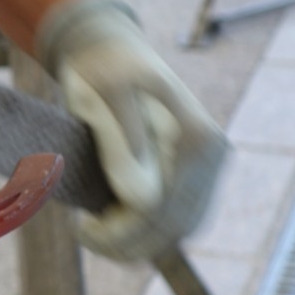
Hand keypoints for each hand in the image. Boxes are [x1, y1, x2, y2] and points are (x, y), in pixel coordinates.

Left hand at [39, 0, 226, 260]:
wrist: (112, 52)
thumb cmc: (101, 70)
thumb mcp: (103, 95)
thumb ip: (121, 144)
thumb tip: (140, 200)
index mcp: (195, 138)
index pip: (159, 212)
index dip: (119, 233)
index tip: (82, 229)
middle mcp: (213, 155)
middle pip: (173, 229)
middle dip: (126, 243)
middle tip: (84, 232)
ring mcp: (210, 166)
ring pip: (179, 232)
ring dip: (137, 242)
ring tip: (97, 227)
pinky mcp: (199, 174)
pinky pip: (181, 221)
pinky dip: (149, 231)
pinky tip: (116, 221)